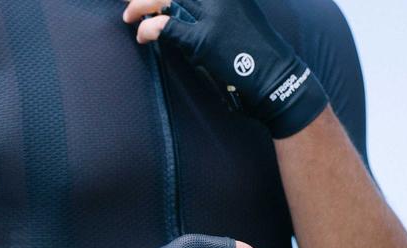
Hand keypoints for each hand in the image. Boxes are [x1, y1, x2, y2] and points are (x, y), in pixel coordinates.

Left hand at [122, 0, 327, 137]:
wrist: (278, 79)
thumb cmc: (257, 55)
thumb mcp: (239, 16)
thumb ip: (216, 8)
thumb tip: (181, 10)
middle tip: (128, 0)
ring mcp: (212, 14)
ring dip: (140, 5)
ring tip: (128, 17)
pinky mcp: (204, 40)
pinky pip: (165, 27)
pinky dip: (148, 28)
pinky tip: (142, 35)